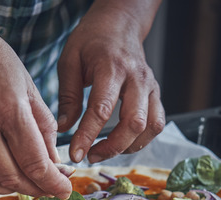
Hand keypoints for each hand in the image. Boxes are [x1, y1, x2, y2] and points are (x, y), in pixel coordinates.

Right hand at [0, 0, 71, 197]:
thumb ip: (43, 124)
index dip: (53, 182)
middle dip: (39, 189)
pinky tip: (8, 171)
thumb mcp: (26, 83)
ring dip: (16, 190)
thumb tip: (54, 161)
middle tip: (52, 188)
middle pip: (14, 178)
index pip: (34, 161)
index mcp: (9, 107)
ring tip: (31, 183)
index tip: (65, 189)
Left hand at [57, 0, 164, 163]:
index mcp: (111, 67)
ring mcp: (150, 86)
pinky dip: (142, 140)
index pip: (102, 109)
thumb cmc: (92, 40)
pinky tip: (122, 143)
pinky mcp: (156, 94)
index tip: (75, 153)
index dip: (88, 135)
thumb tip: (63, 128)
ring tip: (105, 152)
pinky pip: (156, 123)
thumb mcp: (70, 61)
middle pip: (133, 122)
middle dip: (112, 146)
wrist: (120, 23)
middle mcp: (136, 78)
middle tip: (90, 156)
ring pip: (150, 126)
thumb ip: (68, 96)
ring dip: (128, 146)